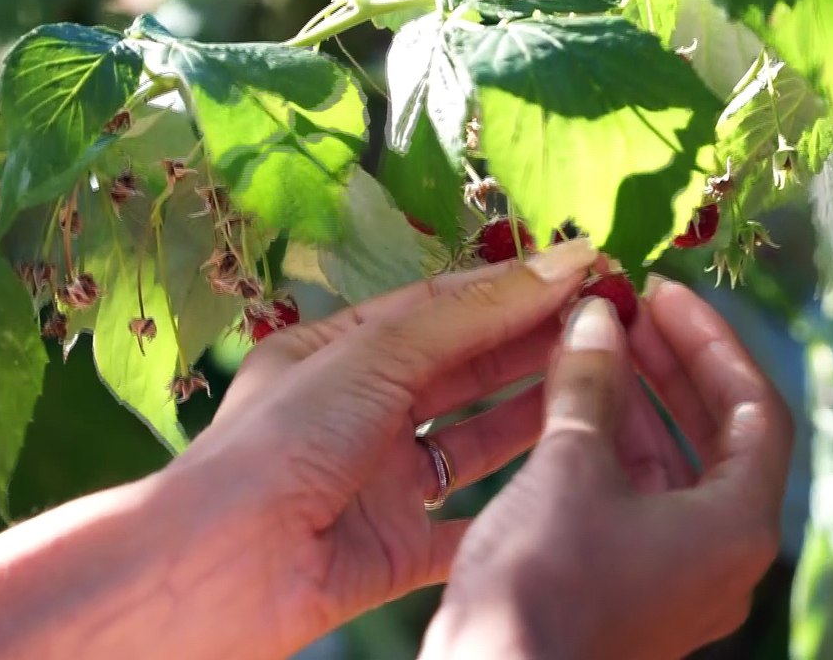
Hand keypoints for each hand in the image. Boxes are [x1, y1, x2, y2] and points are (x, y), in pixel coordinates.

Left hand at [158, 239, 599, 654]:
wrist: (223, 568)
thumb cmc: (280, 443)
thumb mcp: (374, 356)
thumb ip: (467, 316)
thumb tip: (553, 264)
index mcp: (337, 353)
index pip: (440, 306)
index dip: (513, 287)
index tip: (586, 269)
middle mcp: (359, 413)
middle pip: (463, 370)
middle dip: (532, 342)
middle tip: (609, 321)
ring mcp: (378, 482)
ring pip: (473, 443)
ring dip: (532, 414)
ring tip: (603, 383)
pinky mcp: (393, 550)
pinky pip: (465, 525)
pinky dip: (509, 508)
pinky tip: (563, 480)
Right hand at [419, 276, 793, 659]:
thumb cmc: (544, 583)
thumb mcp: (570, 466)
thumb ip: (592, 384)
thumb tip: (598, 318)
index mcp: (737, 526)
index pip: (753, 409)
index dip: (710, 342)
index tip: (661, 294)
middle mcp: (722, 555)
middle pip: (719, 437)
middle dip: (673, 367)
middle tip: (628, 312)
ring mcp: (677, 578)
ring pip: (672, 468)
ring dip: (638, 403)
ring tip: (594, 345)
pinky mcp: (631, 589)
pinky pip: (637, 499)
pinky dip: (612, 448)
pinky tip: (570, 407)